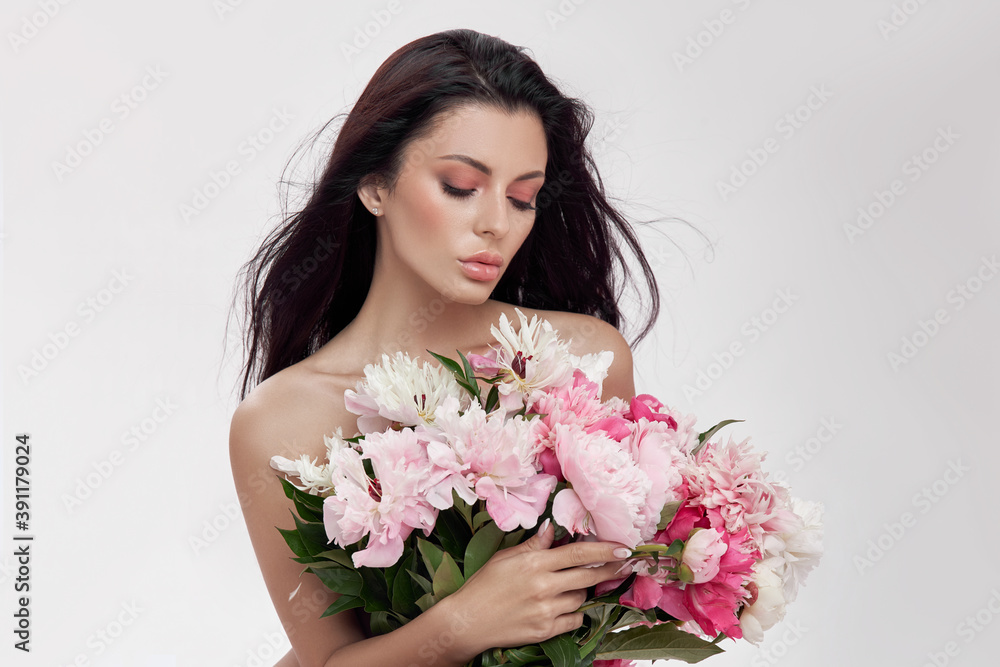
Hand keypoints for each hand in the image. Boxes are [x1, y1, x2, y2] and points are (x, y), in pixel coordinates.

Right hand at [434, 520, 630, 656]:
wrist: (467, 622)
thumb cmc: (484, 585)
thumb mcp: (506, 557)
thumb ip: (533, 544)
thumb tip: (553, 527)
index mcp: (534, 563)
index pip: (578, 553)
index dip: (605, 550)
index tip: (624, 547)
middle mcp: (543, 586)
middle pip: (588, 576)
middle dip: (610, 569)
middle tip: (622, 564)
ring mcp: (546, 611)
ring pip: (581, 598)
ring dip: (582, 590)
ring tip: (570, 585)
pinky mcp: (545, 631)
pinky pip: (574, 619)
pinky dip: (575, 612)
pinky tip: (566, 605)